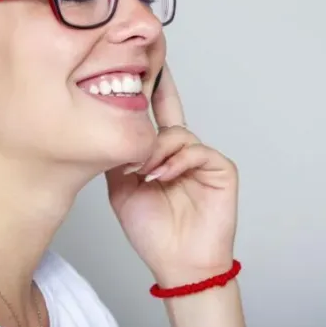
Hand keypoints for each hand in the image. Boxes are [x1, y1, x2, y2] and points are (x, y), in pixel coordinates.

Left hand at [105, 63, 239, 285]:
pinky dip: (176, 161)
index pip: (152, 113)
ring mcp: (201, 158)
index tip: (132, 63)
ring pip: (178, 133)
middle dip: (159, 84)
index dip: (144, 89)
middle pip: (171, 107)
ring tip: (144, 172)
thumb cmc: (151, 231)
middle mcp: (181, 149)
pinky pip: (196, 151)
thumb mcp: (121, 188)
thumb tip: (105, 127)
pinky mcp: (220, 168)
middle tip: (149, 64)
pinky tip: (162, 175)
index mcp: (158, 152)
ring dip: (156, 150)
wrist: (176, 263)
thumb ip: (118, 157)